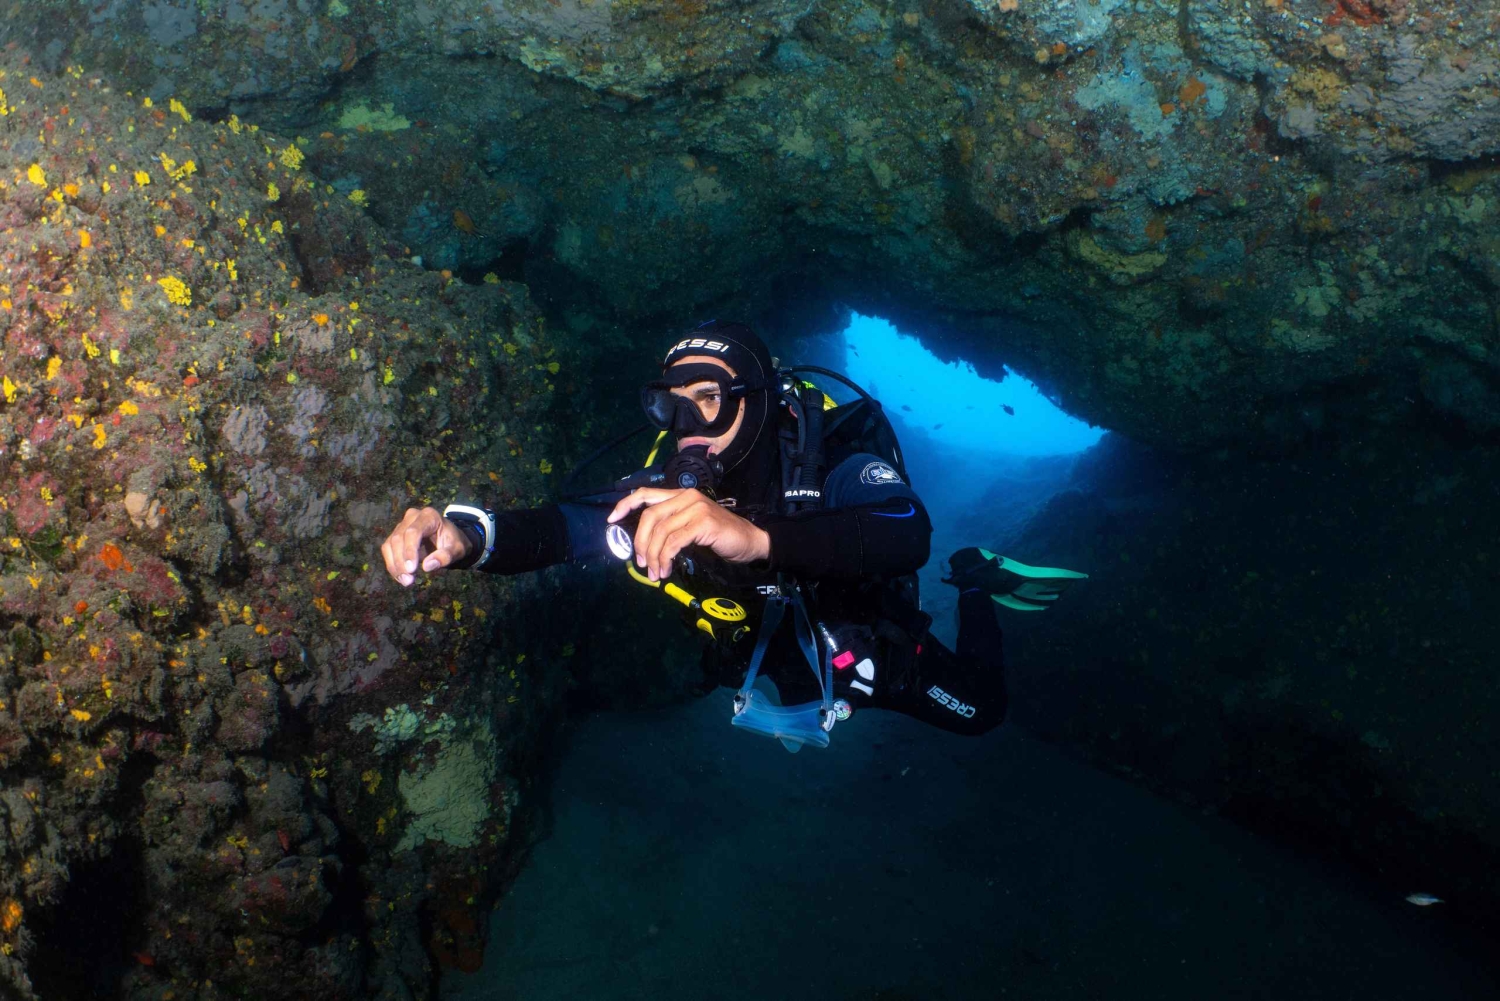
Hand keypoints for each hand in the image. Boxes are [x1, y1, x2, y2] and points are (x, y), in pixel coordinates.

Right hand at [380, 507, 472, 586]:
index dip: (410, 551)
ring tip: (406, 581)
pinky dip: (392, 565)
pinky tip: (401, 577)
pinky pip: (388, 550)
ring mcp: (402, 525)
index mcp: (429, 516)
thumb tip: (427, 566)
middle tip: (409, 581)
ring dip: (394, 566)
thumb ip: (445, 556)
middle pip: (398, 538)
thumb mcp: (457, 550)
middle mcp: (412, 517)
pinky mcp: (396, 535)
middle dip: (401, 561)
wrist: (449, 540)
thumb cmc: (454, 543)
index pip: (413, 532)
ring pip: (390, 545)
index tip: (411, 570)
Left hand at [607, 488, 770, 580]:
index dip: (626, 504)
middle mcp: (687, 497)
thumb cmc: (720, 536)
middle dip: (640, 542)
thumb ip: (671, 527)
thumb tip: (645, 543)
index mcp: (681, 495)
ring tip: (655, 573)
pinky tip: (666, 569)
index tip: (611, 518)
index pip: (646, 493)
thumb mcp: (691, 526)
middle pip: (650, 516)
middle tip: (640, 563)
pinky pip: (674, 542)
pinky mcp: (703, 523)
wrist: (750, 541)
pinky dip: (665, 558)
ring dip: (653, 556)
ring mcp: (696, 508)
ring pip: (661, 531)